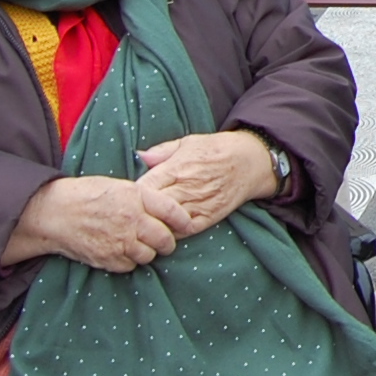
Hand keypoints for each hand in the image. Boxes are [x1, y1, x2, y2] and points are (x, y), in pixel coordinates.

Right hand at [0, 175, 187, 272]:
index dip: (183, 220)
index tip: (188, 225)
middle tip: (164, 241)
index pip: (172, 211)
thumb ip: (143, 196)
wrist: (54, 212)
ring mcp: (120, 241)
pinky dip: (129, 260)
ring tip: (138, 244)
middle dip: (167, 242)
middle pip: (165, 239)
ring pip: (149, 255)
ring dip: (147, 252)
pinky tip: (121, 251)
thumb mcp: (118, 185)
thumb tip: (167, 202)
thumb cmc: (86, 194)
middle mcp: (132, 220)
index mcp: (136, 197)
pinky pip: (130, 265)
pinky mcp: (108, 258)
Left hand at [135, 129, 279, 236]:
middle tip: (128, 216)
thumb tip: (137, 156)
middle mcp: (186, 188)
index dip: (131, 196)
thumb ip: (161, 151)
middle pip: (152, 208)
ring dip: (153, 226)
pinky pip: (185, 231)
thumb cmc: (216, 149)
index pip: (144, 188)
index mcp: (176, 168)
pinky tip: (164, 230)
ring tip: (142, 227)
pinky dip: (172, 233)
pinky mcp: (209, 216)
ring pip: (166, 223)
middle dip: (138, 213)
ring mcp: (198, 204)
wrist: (250, 161)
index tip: (125, 198)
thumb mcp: (188, 142)